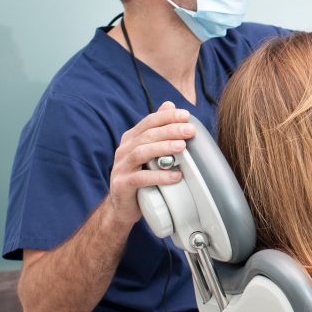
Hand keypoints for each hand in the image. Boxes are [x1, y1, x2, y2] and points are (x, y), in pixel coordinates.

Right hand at [106, 101, 194, 225]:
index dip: (167, 117)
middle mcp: (123, 150)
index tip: (186, 115)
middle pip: (147, 135)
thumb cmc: (141, 177)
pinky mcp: (122, 185)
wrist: (122, 207)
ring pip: (141, 152)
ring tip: (183, 148)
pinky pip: (141, 178)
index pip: (149, 121)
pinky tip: (175, 175)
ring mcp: (121, 167)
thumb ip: (158, 130)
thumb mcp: (150, 152)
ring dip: (164, 148)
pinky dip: (159, 176)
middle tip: (190, 130)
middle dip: (170, 130)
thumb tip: (169, 104)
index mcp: (131, 139)